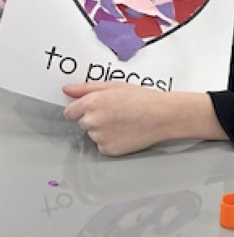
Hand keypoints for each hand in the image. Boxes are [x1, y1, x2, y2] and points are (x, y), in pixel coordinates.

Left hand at [62, 82, 219, 155]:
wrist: (162, 116)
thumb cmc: (142, 99)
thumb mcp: (114, 85)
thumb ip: (86, 88)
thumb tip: (67, 90)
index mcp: (91, 103)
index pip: (69, 112)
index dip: (80, 110)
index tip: (93, 109)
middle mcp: (92, 121)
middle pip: (82, 124)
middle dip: (94, 119)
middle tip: (115, 114)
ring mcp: (100, 137)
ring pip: (93, 135)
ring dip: (103, 131)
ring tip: (123, 122)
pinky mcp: (108, 150)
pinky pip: (102, 147)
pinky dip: (111, 142)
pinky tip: (125, 132)